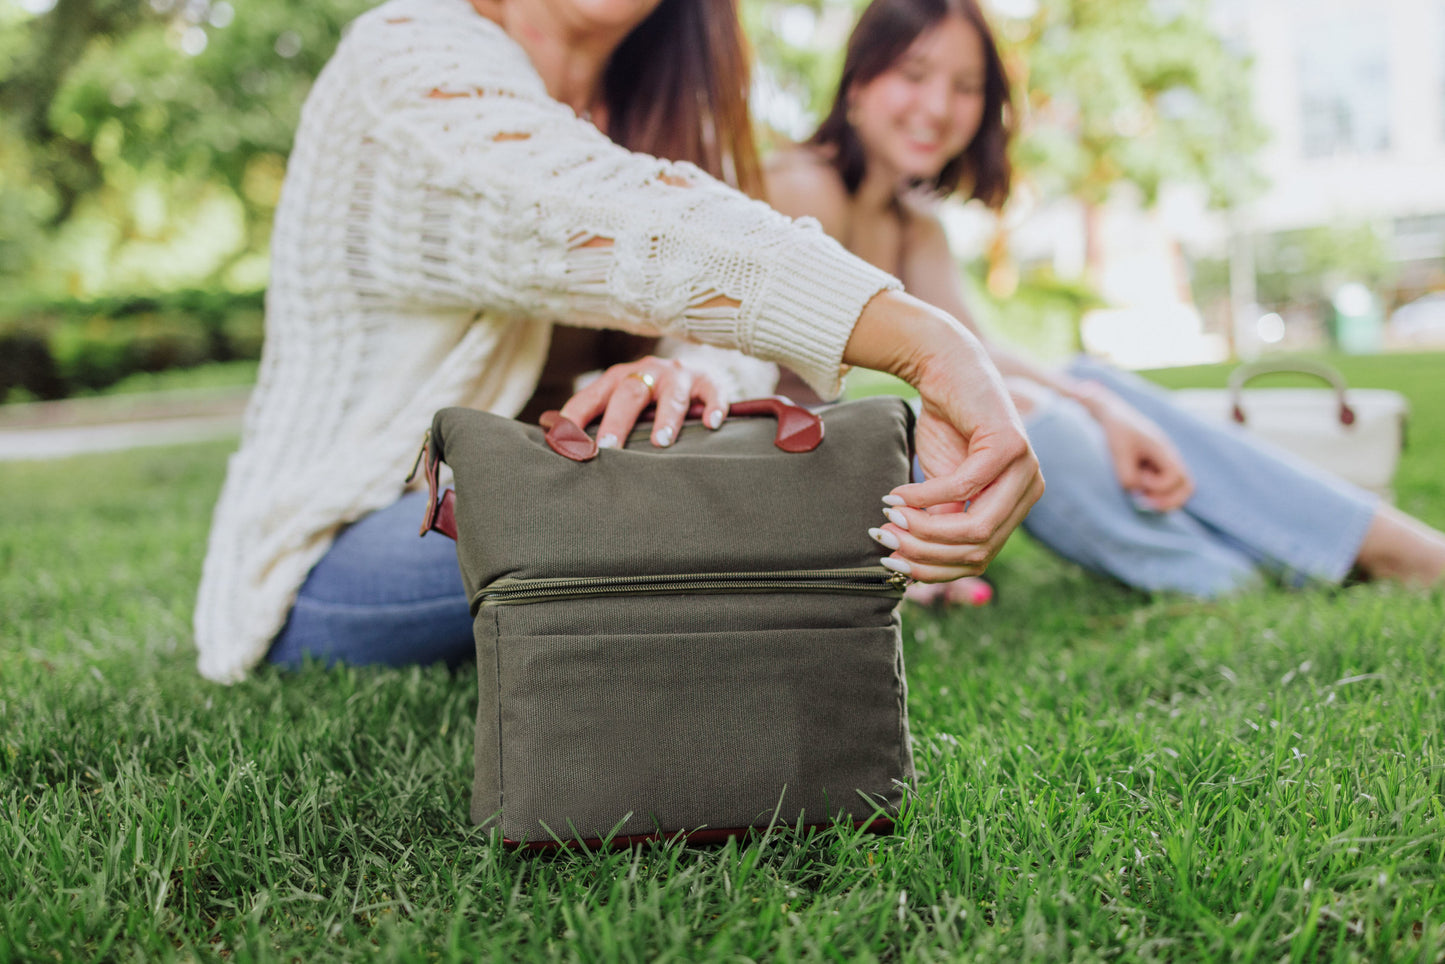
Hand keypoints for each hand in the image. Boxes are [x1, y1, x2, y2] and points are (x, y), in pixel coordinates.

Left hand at [557, 356, 725, 448]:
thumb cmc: (650, 398)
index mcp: (617, 379)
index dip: (576, 418)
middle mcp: (646, 373)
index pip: (591, 397)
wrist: (695, 370)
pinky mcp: (708, 381)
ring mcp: (678, 376)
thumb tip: (559, 445)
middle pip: (628, 393)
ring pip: (671, 395)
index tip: (564, 443)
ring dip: (666, 418)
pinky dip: (713, 406)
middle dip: (618, 421)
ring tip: (661, 443)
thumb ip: (598, 420)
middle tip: (608, 448)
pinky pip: (713, 392)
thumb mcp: (622, 402)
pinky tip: (711, 424)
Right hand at [847, 293, 1044, 582]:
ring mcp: (1026, 468)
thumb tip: (915, 566)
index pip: (981, 559)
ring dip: (925, 528)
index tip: (894, 565)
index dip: (937, 570)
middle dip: (926, 552)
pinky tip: (898, 494)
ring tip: (889, 518)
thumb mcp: (942, 486)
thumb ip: (941, 522)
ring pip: (976, 527)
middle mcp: (1031, 489)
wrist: (945, 367)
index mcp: (1017, 505)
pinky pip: (964, 487)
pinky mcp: (1010, 446)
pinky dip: (926, 496)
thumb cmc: (943, 426)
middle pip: (979, 549)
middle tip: (885, 541)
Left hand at [1078, 384, 1192, 510]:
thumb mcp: (1118, 453)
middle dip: (1170, 501)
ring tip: (1144, 499)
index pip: (1176, 476)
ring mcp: (1166, 465)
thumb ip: (1127, 475)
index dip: (1159, 485)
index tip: (1141, 479)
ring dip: (1164, 500)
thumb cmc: (1117, 432)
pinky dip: (1158, 495)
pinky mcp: (1159, 470)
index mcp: (1163, 450)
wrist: (1115, 417)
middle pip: (1188, 487)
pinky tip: (1142, 491)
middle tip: (1148, 503)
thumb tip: (1137, 494)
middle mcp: (1170, 458)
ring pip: (1180, 490)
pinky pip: (1168, 489)